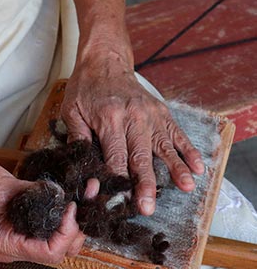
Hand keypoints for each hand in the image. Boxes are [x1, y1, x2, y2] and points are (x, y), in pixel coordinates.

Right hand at [0, 154, 93, 263]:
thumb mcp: (1, 187)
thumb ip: (33, 194)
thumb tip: (59, 195)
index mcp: (5, 245)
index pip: (50, 253)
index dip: (68, 232)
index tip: (71, 208)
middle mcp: (12, 246)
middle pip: (57, 251)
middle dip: (74, 230)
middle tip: (80, 203)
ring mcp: (14, 237)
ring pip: (53, 242)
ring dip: (69, 225)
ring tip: (76, 200)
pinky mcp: (17, 225)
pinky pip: (44, 229)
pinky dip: (58, 217)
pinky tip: (63, 200)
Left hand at [61, 39, 204, 215]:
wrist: (105, 61)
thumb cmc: (85, 88)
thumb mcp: (72, 110)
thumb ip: (78, 138)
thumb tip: (81, 167)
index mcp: (109, 119)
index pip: (114, 156)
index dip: (118, 181)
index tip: (121, 201)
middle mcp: (133, 117)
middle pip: (140, 156)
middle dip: (145, 184)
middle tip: (148, 207)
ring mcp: (150, 114)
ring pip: (164, 146)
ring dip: (175, 168)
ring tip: (186, 187)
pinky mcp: (161, 112)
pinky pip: (177, 133)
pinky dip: (188, 150)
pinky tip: (198, 167)